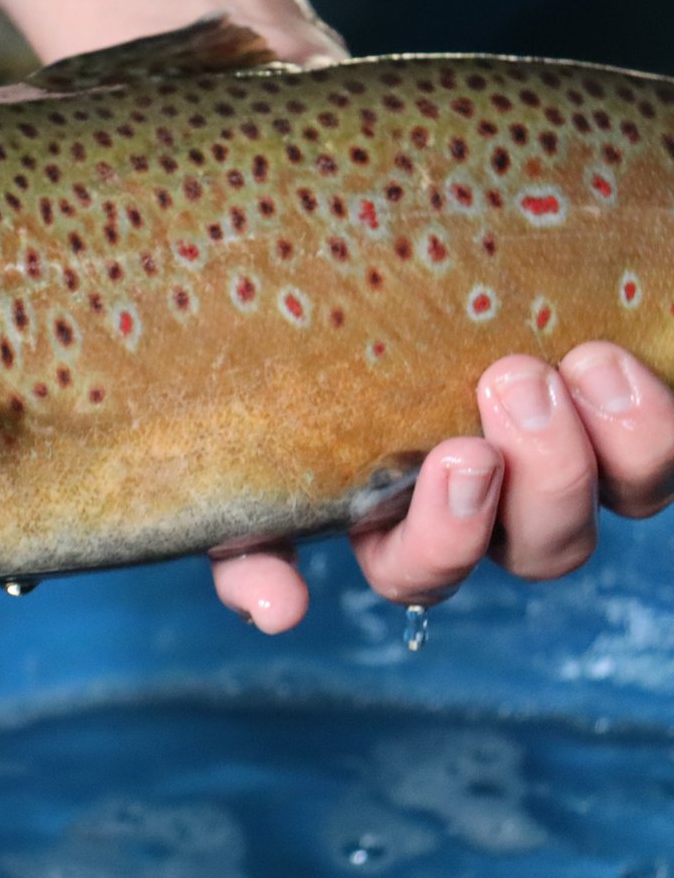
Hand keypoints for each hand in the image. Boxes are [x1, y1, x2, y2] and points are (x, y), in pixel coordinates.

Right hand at [212, 345, 673, 631]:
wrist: (379, 265)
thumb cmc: (294, 366)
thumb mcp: (247, 455)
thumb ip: (245, 540)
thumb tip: (279, 612)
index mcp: (397, 526)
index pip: (424, 572)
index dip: (451, 534)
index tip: (457, 456)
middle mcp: (498, 512)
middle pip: (544, 548)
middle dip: (543, 474)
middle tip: (513, 381)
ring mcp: (572, 463)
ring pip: (623, 500)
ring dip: (616, 446)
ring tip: (585, 363)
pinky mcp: (623, 415)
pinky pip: (666, 443)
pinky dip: (653, 414)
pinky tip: (614, 358)